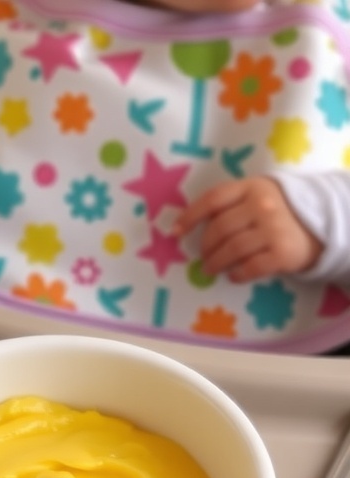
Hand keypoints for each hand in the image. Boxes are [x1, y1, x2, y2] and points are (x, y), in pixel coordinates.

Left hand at [174, 177, 323, 281]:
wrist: (316, 227)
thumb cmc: (275, 213)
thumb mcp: (255, 197)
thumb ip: (230, 205)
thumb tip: (190, 225)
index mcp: (251, 187)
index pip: (213, 199)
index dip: (190, 216)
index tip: (175, 232)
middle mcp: (262, 206)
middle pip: (220, 229)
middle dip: (205, 247)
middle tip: (203, 258)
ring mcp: (273, 229)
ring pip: (232, 250)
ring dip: (216, 263)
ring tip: (211, 269)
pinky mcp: (282, 253)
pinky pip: (250, 267)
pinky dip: (237, 274)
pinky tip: (233, 276)